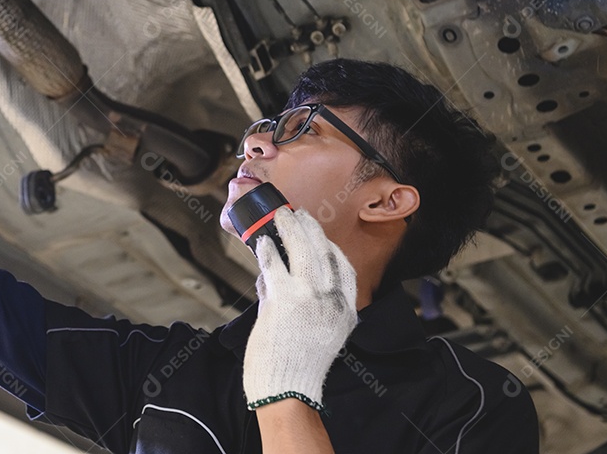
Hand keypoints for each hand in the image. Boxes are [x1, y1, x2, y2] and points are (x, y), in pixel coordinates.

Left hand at [242, 207, 356, 410]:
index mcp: (345, 312)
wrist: (287, 391)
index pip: (344, 268)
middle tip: (298, 215)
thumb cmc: (296, 367)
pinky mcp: (283, 298)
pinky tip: (261, 244)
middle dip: (310, 228)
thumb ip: (305, 304)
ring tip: (280, 217)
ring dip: (289, 228)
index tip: (319, 235)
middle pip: (324, 251)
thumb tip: (276, 277)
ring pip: (302, 249)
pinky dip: (267, 250)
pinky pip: (274, 263)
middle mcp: (331, 301)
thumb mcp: (320, 334)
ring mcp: (308, 297)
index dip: (330, 246)